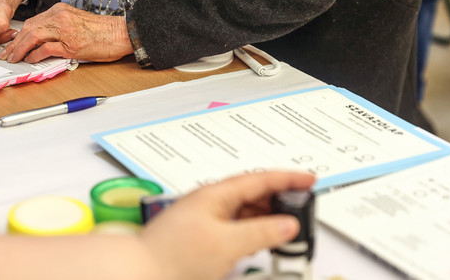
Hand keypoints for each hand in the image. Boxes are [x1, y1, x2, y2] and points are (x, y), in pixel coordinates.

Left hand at [0, 2, 133, 63]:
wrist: (121, 33)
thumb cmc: (103, 31)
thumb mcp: (77, 23)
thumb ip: (60, 28)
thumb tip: (43, 43)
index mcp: (61, 10)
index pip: (33, 21)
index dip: (20, 34)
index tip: (13, 44)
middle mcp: (61, 16)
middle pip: (29, 27)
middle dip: (15, 42)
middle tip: (7, 54)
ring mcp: (65, 30)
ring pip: (33, 36)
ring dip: (20, 49)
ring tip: (14, 59)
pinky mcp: (71, 44)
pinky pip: (46, 48)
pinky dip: (35, 55)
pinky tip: (31, 60)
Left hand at [141, 171, 315, 279]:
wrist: (140, 272)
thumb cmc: (174, 255)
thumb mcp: (228, 243)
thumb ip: (261, 232)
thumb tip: (287, 224)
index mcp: (215, 194)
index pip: (258, 179)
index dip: (287, 178)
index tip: (309, 179)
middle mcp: (208, 202)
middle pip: (250, 193)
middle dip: (278, 199)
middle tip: (301, 207)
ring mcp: (202, 218)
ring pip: (242, 211)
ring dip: (264, 217)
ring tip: (285, 228)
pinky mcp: (198, 235)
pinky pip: (232, 226)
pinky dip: (250, 231)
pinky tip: (258, 241)